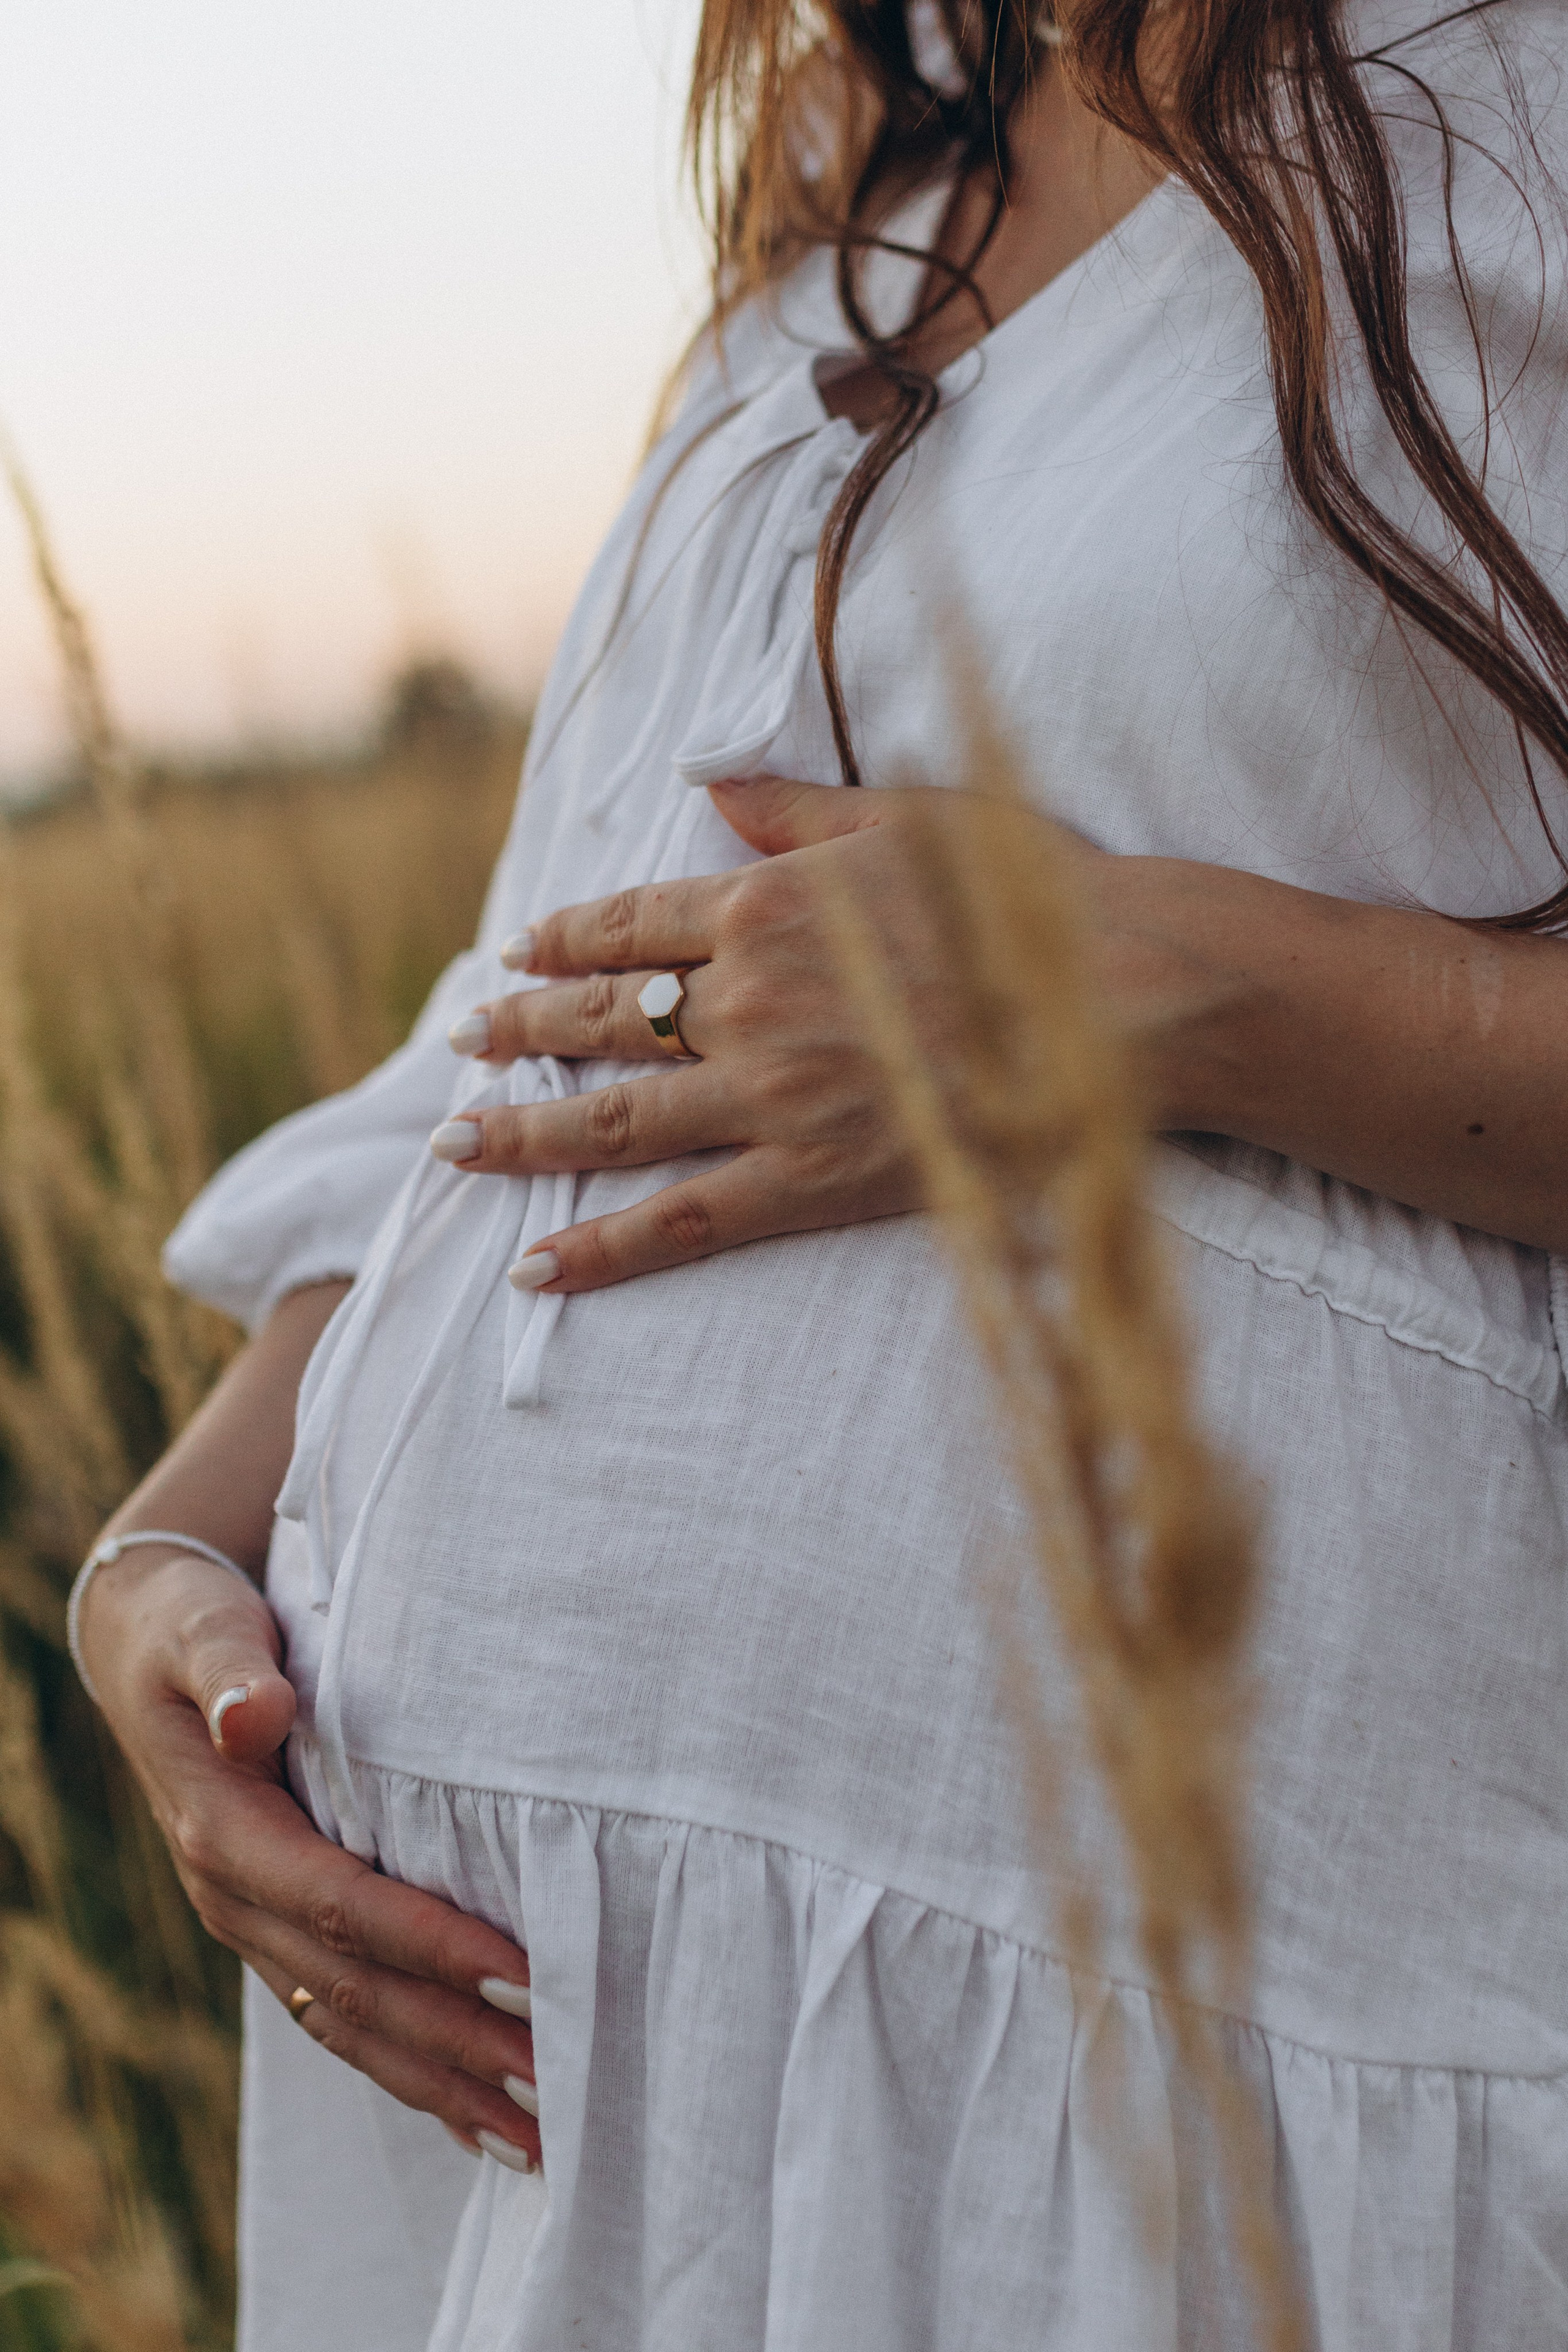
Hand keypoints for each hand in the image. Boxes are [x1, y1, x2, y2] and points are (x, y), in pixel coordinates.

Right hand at [81, 1544, 541, 2170]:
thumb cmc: (192, 1631)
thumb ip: (232, 1670)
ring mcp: (255, 1927)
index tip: (522, 1979)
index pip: (343, 1906)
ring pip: (351, 2026)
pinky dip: (410, 2071)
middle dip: (457, 2043)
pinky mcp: (278, 1931)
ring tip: (540, 2134)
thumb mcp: (204, 1632)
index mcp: (226, 1834)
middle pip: (354, 1991)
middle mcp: (237, 1899)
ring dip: (443, 2082)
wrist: (146, 1648)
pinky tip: (476, 2116)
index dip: (432, 1946)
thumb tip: (258, 1713)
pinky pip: (343, 2018)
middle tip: (556, 2083)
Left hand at [437, 775, 1027, 1288]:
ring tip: (455, 1143)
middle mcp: (747, 1001)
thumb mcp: (910, 818)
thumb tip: (714, 784)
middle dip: (520, 1030)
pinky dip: (602, 1248)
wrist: (1120, 1001)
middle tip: (463, 1043)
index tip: (517, 950)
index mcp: (767, 905)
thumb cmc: (1029, 901)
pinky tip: (536, 1266)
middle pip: (601, 1020)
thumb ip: (797, 810)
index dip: (564, 938)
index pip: (629, 924)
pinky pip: (683, 1222)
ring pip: (615, 1123)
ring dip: (525, 1133)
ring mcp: (773, 1098)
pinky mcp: (812, 1181)